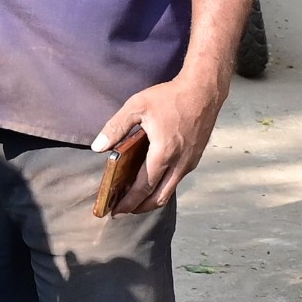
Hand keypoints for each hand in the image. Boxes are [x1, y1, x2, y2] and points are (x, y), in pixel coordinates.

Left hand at [92, 72, 226, 214]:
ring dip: (151, 200)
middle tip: (122, 211)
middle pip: (158, 198)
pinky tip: (152, 182)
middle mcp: (179, 163)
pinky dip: (162, 188)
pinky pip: (176, 181)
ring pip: (169, 191)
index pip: (143, 187)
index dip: (128, 202)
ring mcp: (189, 162)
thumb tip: (98, 147)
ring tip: (134, 200)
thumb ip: (116, 127)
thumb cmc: (170, 97)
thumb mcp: (137, 106)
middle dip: (139, 208)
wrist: (204, 91)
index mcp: (163, 153)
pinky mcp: (195, 158)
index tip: (115, 210)